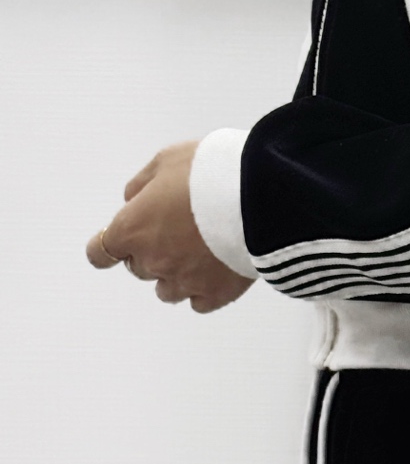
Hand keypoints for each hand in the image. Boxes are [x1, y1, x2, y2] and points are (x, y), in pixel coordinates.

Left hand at [86, 142, 254, 313]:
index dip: (106, 249)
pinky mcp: (216, 295)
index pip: (100, 253)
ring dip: (174, 275)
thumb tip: (133, 200)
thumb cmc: (209, 174)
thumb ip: (141, 184)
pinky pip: (199, 303)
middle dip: (150, 253)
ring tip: (197, 255)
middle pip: (138, 269)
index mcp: (132, 229)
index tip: (115, 246)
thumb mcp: (166, 161)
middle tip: (176, 232)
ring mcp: (184, 282)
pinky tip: (215, 272)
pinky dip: (203, 291)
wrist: (256, 197)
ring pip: (166, 291)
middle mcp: (152, 261)